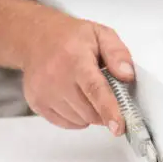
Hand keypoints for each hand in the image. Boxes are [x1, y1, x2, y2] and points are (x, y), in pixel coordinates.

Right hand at [22, 7, 133, 134]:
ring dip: (89, 113)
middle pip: (90, 111)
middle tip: (103, 91)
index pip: (95, 89)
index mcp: (75, 59)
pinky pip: (66, 123)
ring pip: (79, 120)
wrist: (35, 38)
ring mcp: (44, 92)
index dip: (109, 110)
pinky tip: (73, 97)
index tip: (118, 127)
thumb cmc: (70, 37)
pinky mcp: (36, 103)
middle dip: (103, 109)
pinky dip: (76, 117)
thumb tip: (127, 75)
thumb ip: (117, 53)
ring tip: (84, 89)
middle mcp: (56, 78)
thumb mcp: (100, 34)